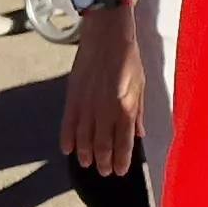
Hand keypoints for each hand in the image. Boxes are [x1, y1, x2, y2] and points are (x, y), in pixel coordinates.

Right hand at [60, 15, 140, 175]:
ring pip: (84, 139)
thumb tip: (138, 134)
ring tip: (87, 164)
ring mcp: (87, 105)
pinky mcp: (72, 97)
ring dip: (85, 155)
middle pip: (102, 146)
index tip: (120, 172)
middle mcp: (106, 111)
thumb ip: (138, 111)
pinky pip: (67, 124)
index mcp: (126, 108)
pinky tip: (67, 150)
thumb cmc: (128, 58)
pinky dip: (67, 139)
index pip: (124, 143)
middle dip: (104, 162)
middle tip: (104, 172)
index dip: (122, 161)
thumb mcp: (140, 84)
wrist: (106, 35)